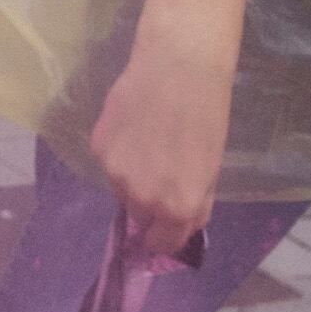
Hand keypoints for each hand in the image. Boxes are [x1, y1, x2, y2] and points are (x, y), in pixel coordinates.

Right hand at [84, 34, 232, 257]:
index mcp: (177, 207)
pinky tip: (135, 126)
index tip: (169, 221)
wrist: (179, 67)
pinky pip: (109, 163)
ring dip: (134, 177)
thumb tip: (179, 225)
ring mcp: (115, 173)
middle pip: (140, 216)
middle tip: (163, 171)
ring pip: (122, 188)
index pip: (162, 244)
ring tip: (150, 142)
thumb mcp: (212, 170)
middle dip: (151, 203)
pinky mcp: (98, 147)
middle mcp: (143, 198)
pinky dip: (120, 153)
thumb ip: (195, 205)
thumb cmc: (207, 116)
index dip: (167, 234)